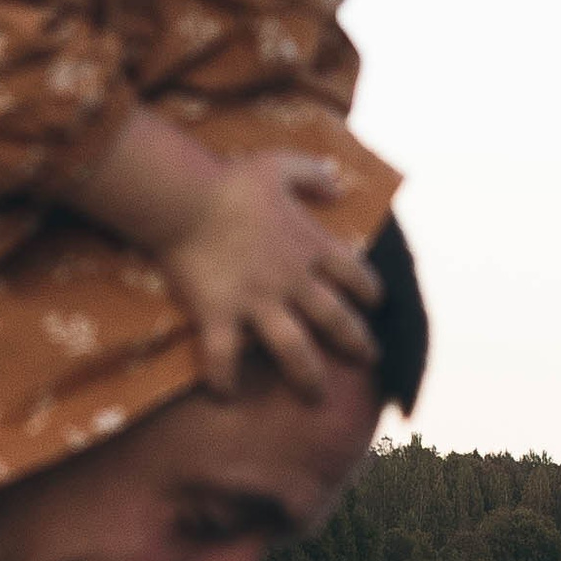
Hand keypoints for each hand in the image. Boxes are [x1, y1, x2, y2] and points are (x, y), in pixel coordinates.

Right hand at [164, 154, 381, 400]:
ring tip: (317, 396)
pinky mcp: (220, 315)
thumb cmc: (230, 181)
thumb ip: (312, 173)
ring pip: (295, 349)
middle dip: (356, 343)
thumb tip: (338, 185)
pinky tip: (225, 395)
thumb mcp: (279, 165)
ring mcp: (257, 302)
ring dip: (308, 377)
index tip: (374, 303)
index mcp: (309, 245)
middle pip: (335, 319)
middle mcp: (291, 280)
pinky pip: (224, 357)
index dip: (369, 290)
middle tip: (367, 360)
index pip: (355, 273)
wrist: (185, 199)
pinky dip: (224, 379)